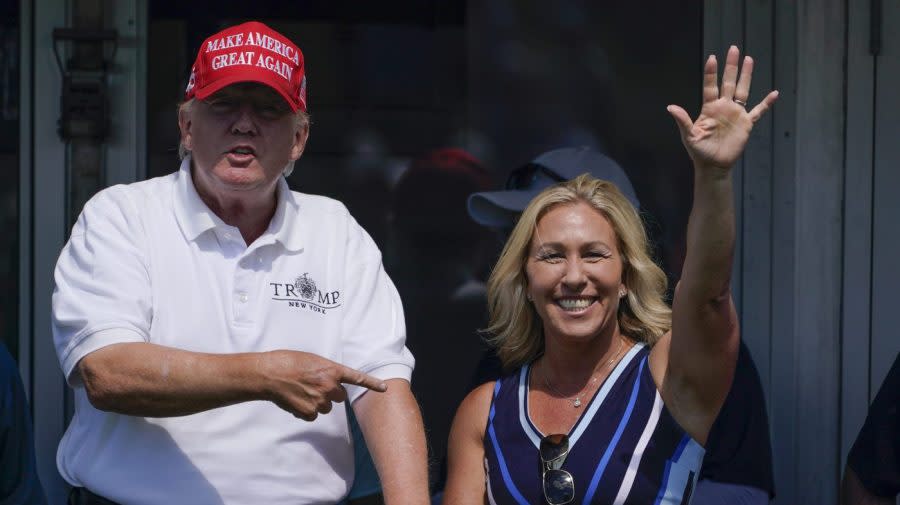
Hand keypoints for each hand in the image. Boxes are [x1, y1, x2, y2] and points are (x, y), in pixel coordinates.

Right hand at [260, 350, 386, 420]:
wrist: (269, 374)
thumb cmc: (288, 362)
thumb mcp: (313, 360)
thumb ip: (326, 371)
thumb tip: (330, 381)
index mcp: (331, 370)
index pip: (357, 378)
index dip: (372, 384)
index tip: (385, 388)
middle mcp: (329, 386)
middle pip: (339, 396)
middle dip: (330, 393)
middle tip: (314, 385)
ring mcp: (319, 401)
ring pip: (326, 407)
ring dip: (317, 402)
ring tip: (301, 391)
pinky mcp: (309, 412)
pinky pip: (313, 416)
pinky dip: (305, 410)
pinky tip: (296, 400)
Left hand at [668, 45, 778, 171]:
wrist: (714, 165)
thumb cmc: (699, 151)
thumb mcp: (689, 136)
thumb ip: (682, 120)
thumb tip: (670, 107)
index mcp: (709, 108)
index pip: (710, 86)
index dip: (711, 73)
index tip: (712, 58)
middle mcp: (723, 107)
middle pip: (728, 82)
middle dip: (731, 66)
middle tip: (734, 48)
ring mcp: (736, 113)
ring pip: (742, 90)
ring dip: (746, 76)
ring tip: (749, 59)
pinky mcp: (746, 123)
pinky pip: (758, 111)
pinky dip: (766, 103)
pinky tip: (774, 94)